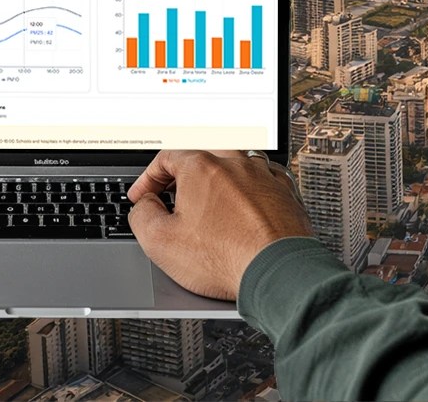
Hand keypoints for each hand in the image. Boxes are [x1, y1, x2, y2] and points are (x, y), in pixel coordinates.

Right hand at [127, 150, 310, 300]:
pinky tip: (241, 211)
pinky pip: (260, 182)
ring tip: (207, 206)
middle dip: (183, 175)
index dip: (148, 178)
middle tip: (173, 195)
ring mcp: (264, 176)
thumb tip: (144, 205)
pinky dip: (246, 192)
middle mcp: (237, 164)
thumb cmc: (226, 258)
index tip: (144, 196)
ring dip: (216, 181)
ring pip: (234, 166)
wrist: (277, 271)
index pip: (167, 158)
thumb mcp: (160, 241)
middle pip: (202, 156)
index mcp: (203, 168)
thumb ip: (142, 215)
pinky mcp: (284, 193)